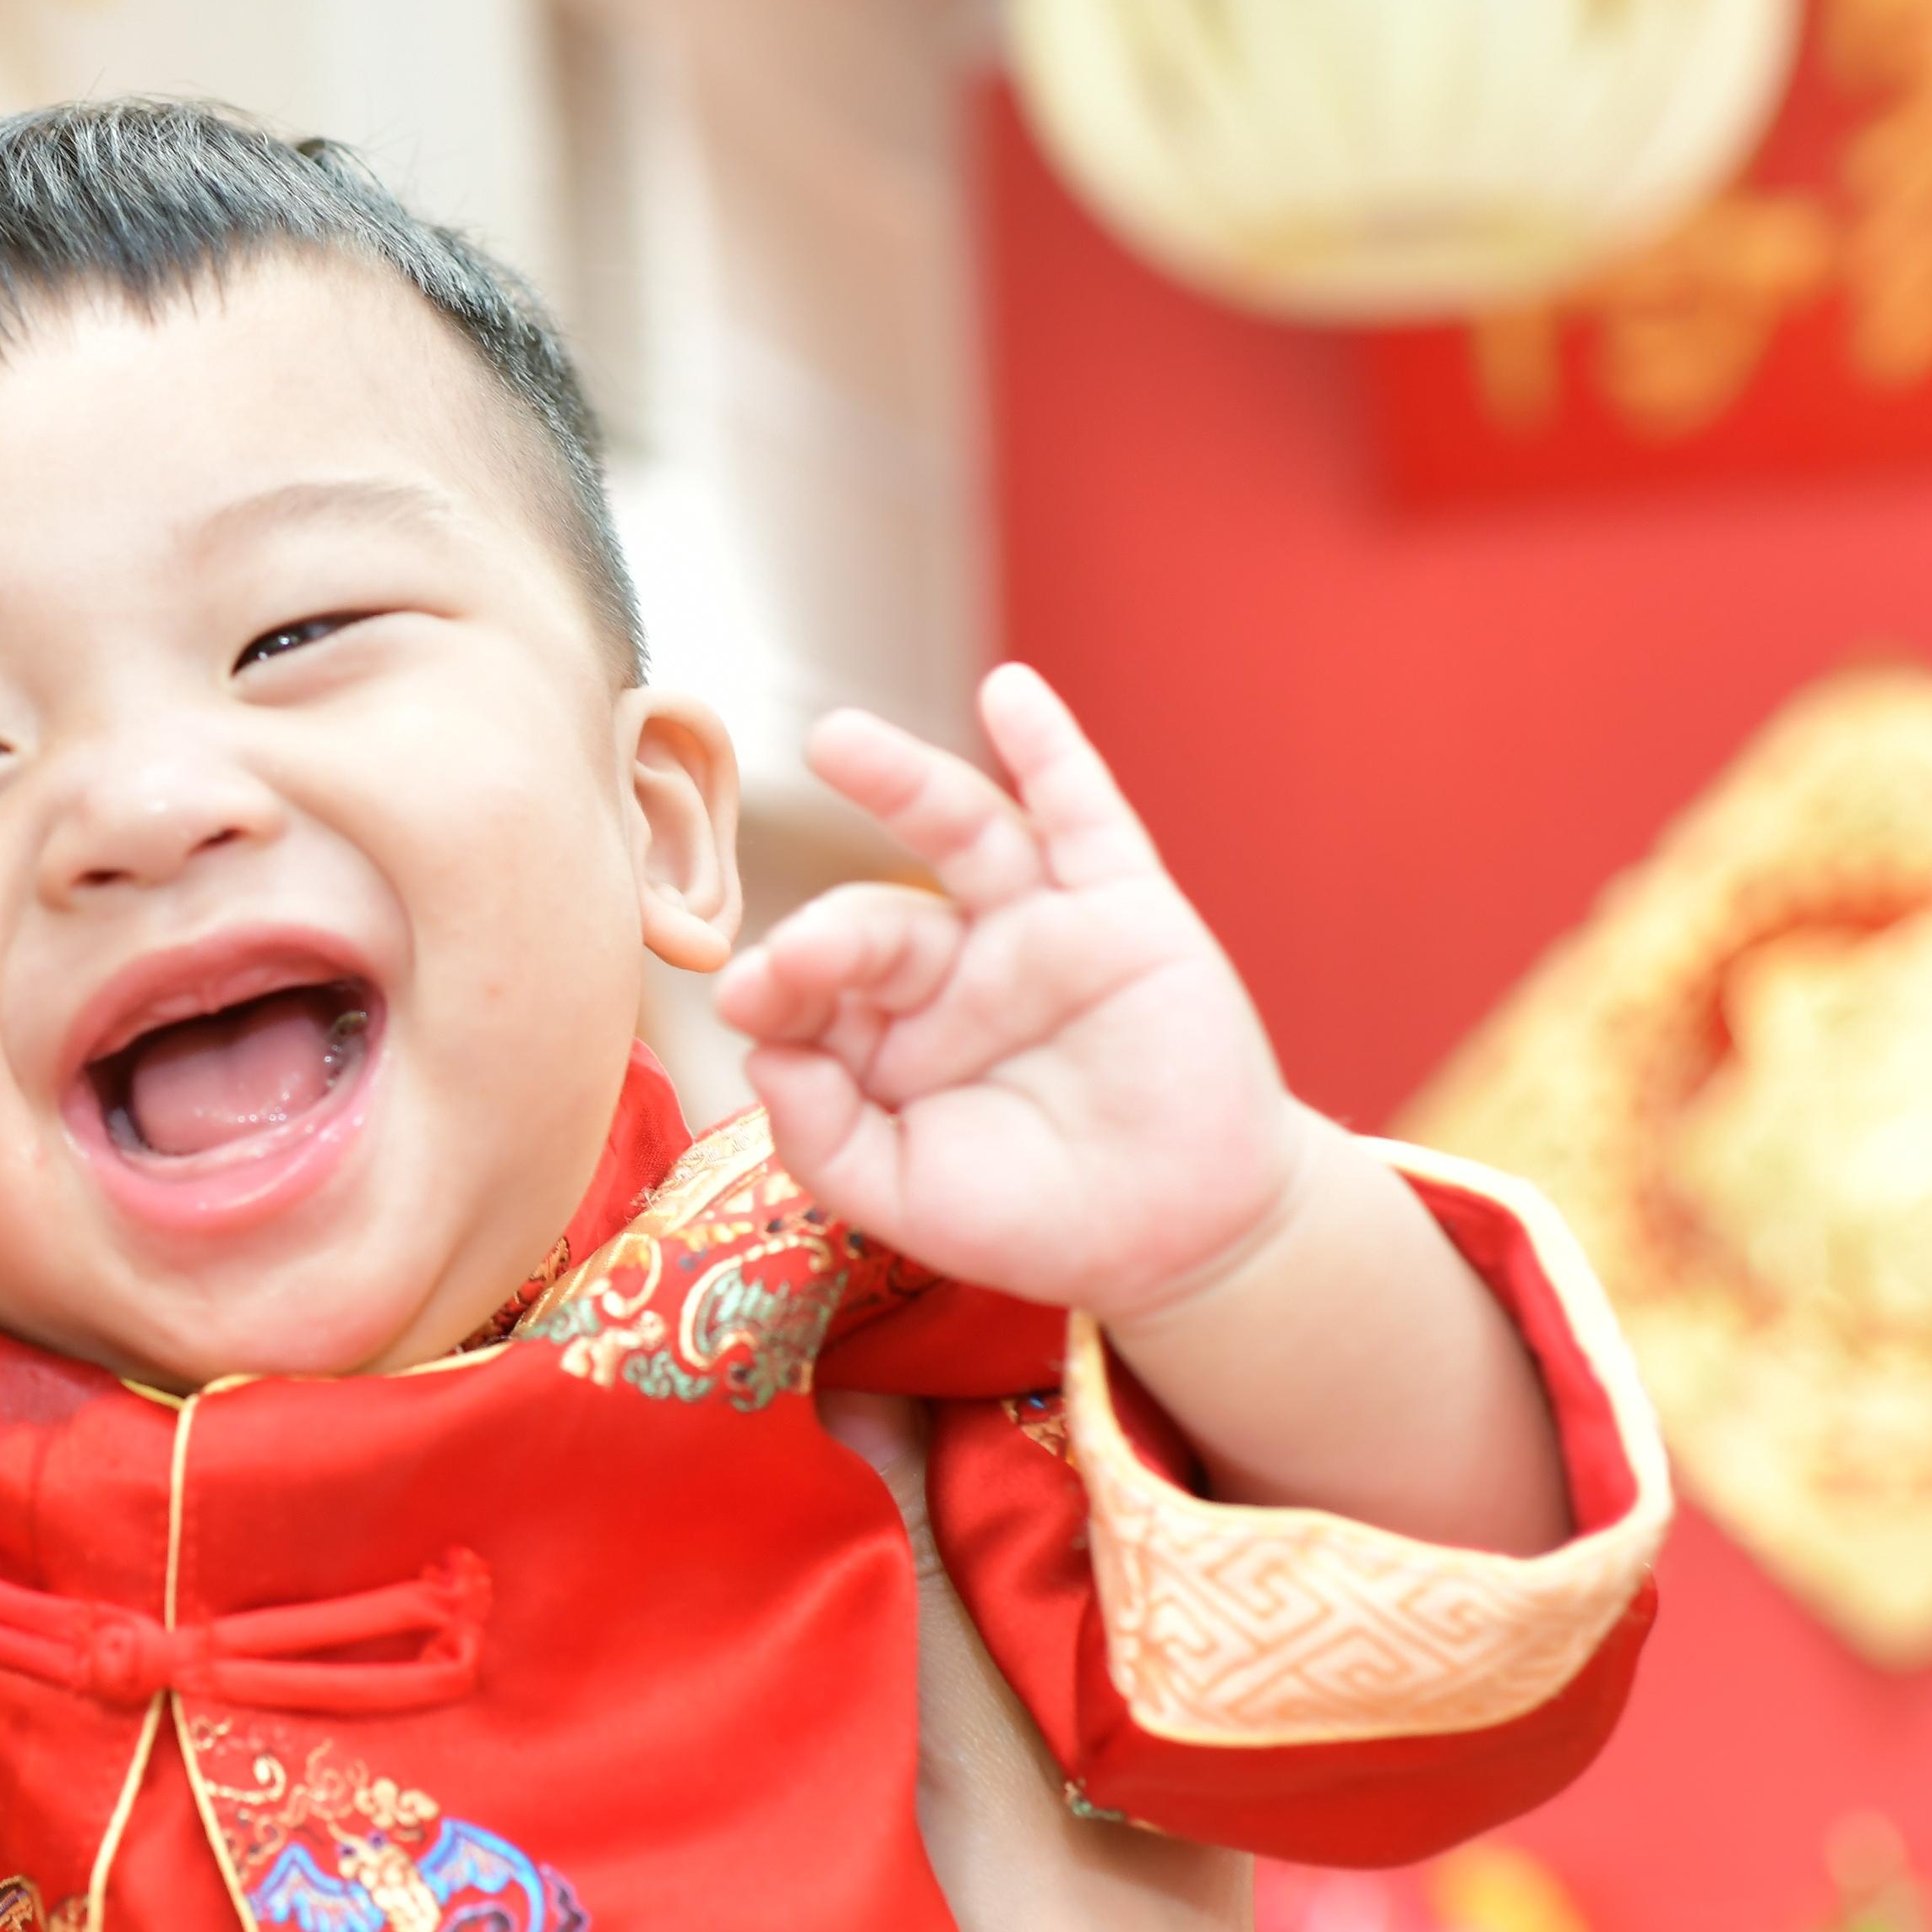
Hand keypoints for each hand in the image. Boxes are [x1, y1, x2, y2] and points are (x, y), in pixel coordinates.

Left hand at [713, 664, 1317, 1333]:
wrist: (1184, 1236)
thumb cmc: (1038, 1218)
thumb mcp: (905, 1196)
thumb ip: (822, 1138)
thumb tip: (763, 1055)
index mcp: (888, 1037)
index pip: (813, 991)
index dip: (776, 987)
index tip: (747, 999)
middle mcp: (953, 969)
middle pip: (875, 922)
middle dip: (830, 934)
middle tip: (796, 957)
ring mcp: (1037, 929)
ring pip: (960, 837)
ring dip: (900, 780)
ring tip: (835, 740)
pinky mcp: (1124, 908)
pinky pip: (1084, 814)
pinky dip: (1050, 749)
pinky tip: (1009, 695)